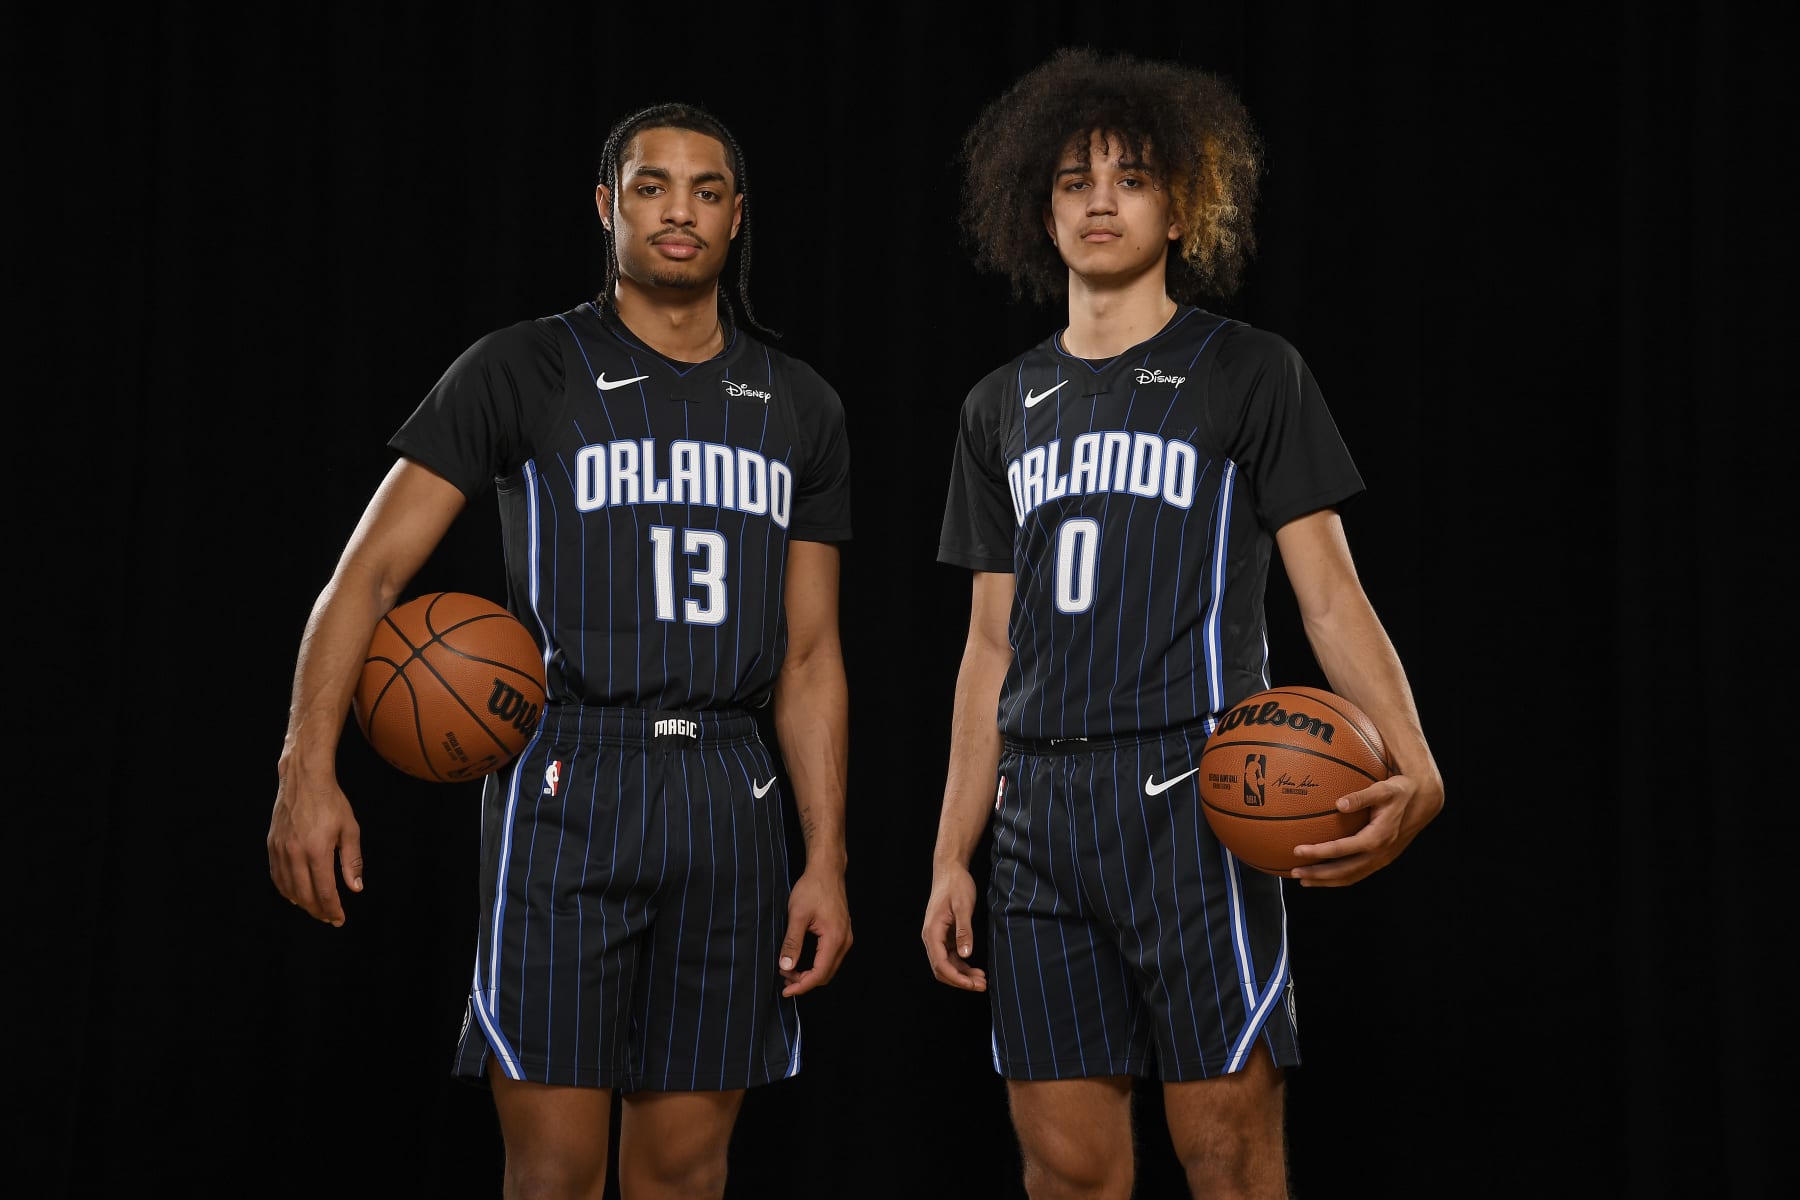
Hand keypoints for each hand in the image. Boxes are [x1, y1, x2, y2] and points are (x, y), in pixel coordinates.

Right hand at [267, 758, 362, 925]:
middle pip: (304, 895)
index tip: (340, 919)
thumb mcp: (350, 829)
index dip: (332, 909)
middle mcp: (295, 853)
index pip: (324, 891)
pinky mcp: (271, 845)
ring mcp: (280, 849)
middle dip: (318, 911)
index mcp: (317, 850)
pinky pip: (277, 876)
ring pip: (288, 889)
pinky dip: (286, 890)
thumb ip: (352, 861)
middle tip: (329, 918)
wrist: (303, 779)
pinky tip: (296, 894)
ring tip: (316, 909)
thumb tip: (355, 888)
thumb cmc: (331, 802)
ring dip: (302, 903)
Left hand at [778, 866, 850, 996]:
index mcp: (834, 939)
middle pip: (826, 974)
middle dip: (805, 981)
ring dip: (810, 973)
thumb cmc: (813, 888)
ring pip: (829, 967)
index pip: (819, 973)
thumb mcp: (797, 915)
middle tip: (784, 978)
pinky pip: (831, 957)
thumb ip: (792, 943)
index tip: (786, 991)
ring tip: (789, 969)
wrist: (827, 870)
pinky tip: (802, 960)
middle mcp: (844, 941)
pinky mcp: (842, 933)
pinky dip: (816, 964)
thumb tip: (786, 967)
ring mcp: (845, 938)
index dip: (802, 986)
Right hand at [921, 864, 986, 990]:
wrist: (950, 870)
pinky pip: (951, 957)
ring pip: (947, 965)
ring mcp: (938, 938)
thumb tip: (965, 955)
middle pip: (942, 969)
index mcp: (932, 932)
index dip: (956, 978)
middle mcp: (931, 938)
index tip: (973, 985)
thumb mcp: (963, 906)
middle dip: (960, 980)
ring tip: (982, 980)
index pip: (941, 964)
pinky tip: (975, 970)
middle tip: (981, 985)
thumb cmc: (956, 885)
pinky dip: (962, 966)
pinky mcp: (945, 936)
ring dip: (962, 975)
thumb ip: (964, 931)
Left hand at [1288, 764, 1443, 886]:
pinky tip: (1323, 875)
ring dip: (1326, 881)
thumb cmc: (1400, 791)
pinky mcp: (1382, 860)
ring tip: (1303, 881)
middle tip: (1294, 873)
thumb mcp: (1384, 789)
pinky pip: (1357, 873)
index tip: (1297, 850)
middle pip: (1344, 871)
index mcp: (1377, 837)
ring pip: (1350, 877)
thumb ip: (1362, 796)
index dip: (1319, 852)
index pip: (1342, 849)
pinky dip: (1338, 878)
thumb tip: (1339, 804)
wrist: (1424, 801)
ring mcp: (1381, 859)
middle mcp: (1380, 853)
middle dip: (1318, 875)